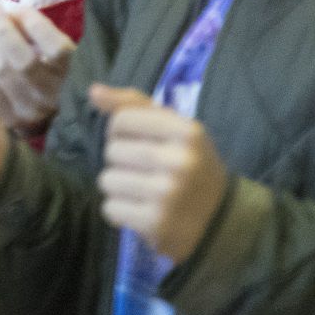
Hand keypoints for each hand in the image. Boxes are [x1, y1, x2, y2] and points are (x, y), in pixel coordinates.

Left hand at [0, 3, 76, 133]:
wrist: (50, 118)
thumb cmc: (54, 72)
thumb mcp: (57, 50)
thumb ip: (39, 32)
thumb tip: (10, 14)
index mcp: (75, 76)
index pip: (56, 49)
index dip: (34, 24)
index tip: (20, 10)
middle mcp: (53, 97)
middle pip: (23, 60)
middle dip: (3, 29)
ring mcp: (30, 112)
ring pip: (0, 70)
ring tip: (0, 44)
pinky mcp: (8, 120)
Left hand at [91, 84, 229, 262]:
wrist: (221, 219)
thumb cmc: (189, 164)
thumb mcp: (173, 127)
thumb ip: (133, 105)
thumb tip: (93, 91)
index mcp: (187, 132)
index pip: (121, 120)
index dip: (121, 132)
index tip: (138, 142)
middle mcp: (180, 161)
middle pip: (112, 151)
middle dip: (121, 161)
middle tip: (146, 172)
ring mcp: (168, 194)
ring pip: (106, 180)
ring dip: (119, 188)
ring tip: (144, 192)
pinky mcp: (156, 223)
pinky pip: (110, 208)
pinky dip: (120, 211)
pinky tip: (143, 211)